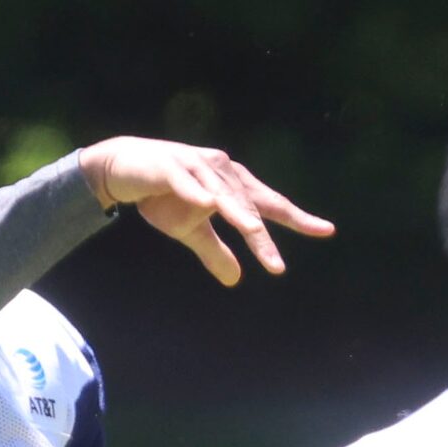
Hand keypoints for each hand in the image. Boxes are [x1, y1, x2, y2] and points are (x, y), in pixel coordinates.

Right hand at [77, 137, 334, 284]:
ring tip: (253, 231)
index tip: (326, 231)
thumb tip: (236, 279)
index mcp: (232, 186)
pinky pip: (185, 179)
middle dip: (263, 233)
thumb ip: (215, 251)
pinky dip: (195, 189)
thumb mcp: (189, 230)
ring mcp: (196, 166)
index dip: (297, 218)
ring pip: (222, 191)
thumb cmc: (162, 195)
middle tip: (276, 264)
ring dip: (237, 210)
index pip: (269, 204)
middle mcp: (221, 171)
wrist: (121, 168)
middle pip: (248, 203)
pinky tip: (206, 201)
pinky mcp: (169, 166)